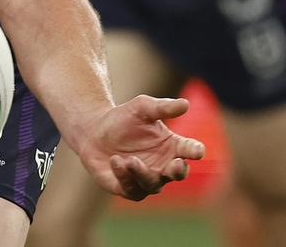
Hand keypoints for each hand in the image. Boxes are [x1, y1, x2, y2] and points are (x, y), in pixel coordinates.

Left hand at [80, 95, 205, 200]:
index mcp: (173, 146)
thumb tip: (185, 104)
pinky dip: (124, 177)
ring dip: (143, 174)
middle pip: (177, 174)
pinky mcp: (126, 187)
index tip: (197, 151)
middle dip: (178, 171)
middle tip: (176, 164)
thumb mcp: (142, 108)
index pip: (189, 150)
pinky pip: (130, 189)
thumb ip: (163, 107)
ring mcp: (146, 179)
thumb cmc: (124, 118)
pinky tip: (116, 161)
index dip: (195, 151)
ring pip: (152, 184)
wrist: (94, 130)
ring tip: (131, 160)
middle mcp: (164, 166)